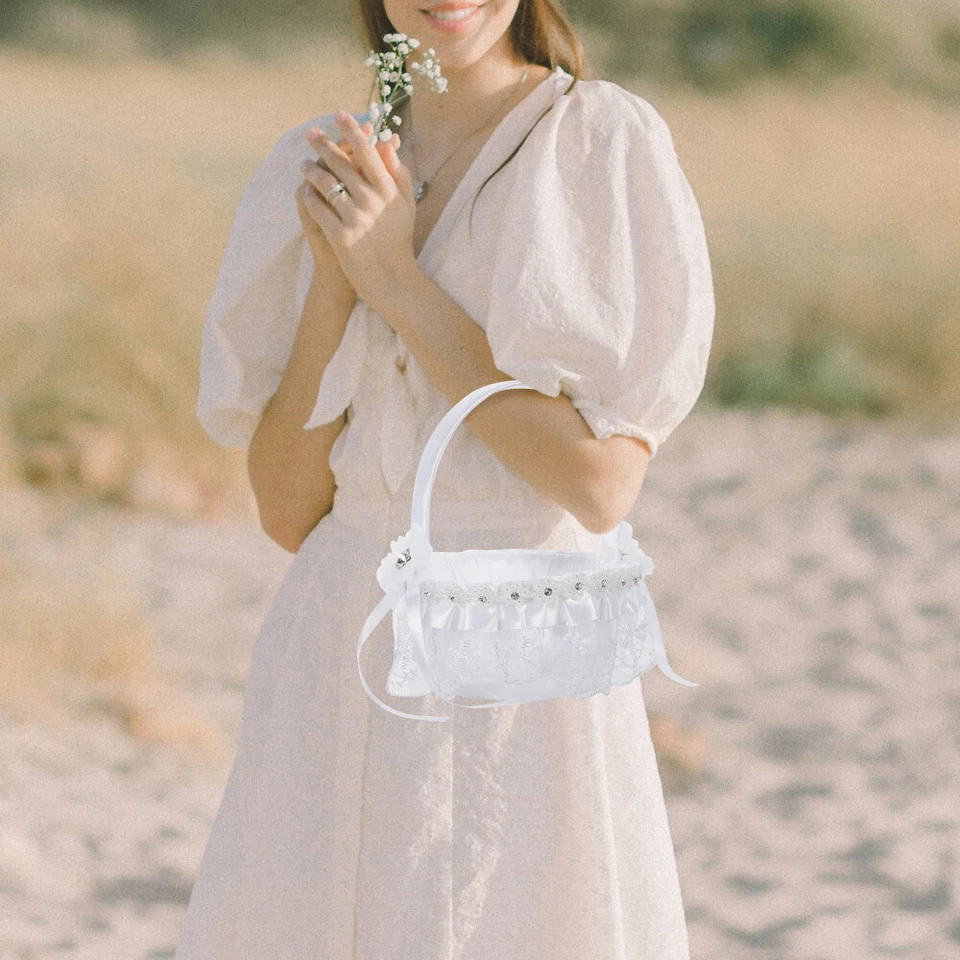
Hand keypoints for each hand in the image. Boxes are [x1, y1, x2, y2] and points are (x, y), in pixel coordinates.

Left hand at [298, 109, 419, 317]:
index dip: (352, 130)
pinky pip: (318, 209)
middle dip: (323, 144)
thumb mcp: (407, 206)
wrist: (393, 281)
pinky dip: (309, 197)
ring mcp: (355, 219)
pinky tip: (304, 191)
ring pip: (326, 184)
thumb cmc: (399, 241)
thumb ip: (399, 174)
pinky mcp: (340, 237)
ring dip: (311, 170)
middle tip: (310, 133)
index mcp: (389, 191)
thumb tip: (387, 145)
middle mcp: (372, 201)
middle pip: (342, 163)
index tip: (339, 114)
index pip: (368, 151)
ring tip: (302, 164)